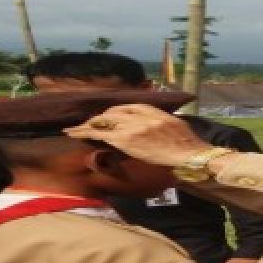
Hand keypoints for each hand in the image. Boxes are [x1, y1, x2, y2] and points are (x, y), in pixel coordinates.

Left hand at [65, 105, 212, 165]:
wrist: (190, 154)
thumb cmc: (187, 144)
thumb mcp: (175, 124)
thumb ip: (160, 121)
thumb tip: (154, 126)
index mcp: (152, 110)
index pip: (127, 107)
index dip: (113, 113)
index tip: (107, 118)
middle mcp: (140, 115)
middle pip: (112, 113)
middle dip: (99, 120)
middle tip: (87, 126)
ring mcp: (132, 126)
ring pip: (103, 122)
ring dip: (86, 126)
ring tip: (72, 130)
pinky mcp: (127, 140)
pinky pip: (101, 134)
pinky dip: (85, 132)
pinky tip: (74, 133)